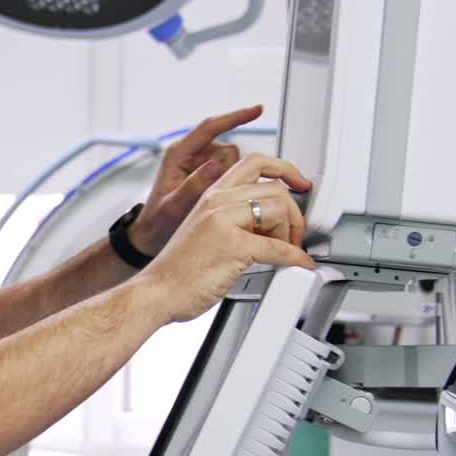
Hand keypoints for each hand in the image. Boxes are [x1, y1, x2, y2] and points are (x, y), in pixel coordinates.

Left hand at [129, 106, 263, 257]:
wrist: (153, 233)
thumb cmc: (158, 220)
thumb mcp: (173, 207)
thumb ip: (193, 186)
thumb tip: (215, 165)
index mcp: (178, 154)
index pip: (210, 127)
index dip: (235, 117)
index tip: (258, 110)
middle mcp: (192, 154)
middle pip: (228, 149)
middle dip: (231, 171)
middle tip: (218, 196)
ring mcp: (202, 163)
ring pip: (234, 162)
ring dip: (232, 180)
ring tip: (214, 201)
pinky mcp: (209, 173)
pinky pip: (232, 172)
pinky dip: (234, 184)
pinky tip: (222, 200)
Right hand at [136, 153, 315, 323]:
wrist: (156, 292)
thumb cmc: (178, 270)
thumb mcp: (204, 230)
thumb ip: (232, 219)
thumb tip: (269, 224)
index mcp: (211, 195)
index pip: (255, 163)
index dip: (285, 169)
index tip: (300, 183)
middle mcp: (216, 202)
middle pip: (275, 188)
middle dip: (294, 213)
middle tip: (293, 235)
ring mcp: (223, 221)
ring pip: (279, 209)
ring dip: (291, 234)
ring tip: (285, 251)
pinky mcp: (233, 246)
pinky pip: (279, 247)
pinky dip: (295, 257)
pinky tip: (297, 264)